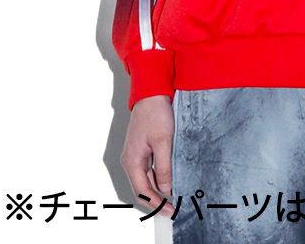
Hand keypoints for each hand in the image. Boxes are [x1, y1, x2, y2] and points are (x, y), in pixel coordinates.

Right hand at [120, 95, 175, 217]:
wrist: (151, 93)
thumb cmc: (155, 113)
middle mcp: (131, 160)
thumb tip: (166, 188)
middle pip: (142, 187)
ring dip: (158, 189)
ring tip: (173, 196)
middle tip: (173, 208)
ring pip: (146, 179)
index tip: (169, 210)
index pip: (142, 191)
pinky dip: (158, 177)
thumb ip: (164, 166)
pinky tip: (169, 179)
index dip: (156, 203)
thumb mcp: (163, 141)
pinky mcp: (142, 148)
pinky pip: (149, 169)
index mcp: (132, 160)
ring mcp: (136, 154)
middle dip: (157, 199)